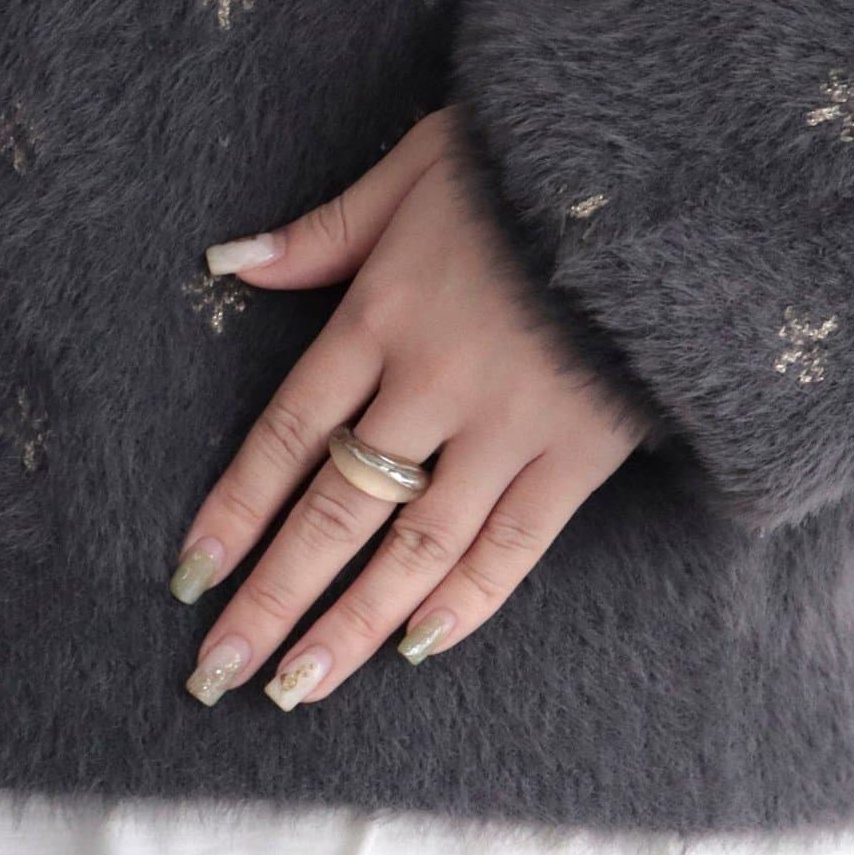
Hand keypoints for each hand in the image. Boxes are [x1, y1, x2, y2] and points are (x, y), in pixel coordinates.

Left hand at [172, 107, 646, 707]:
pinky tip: (416, 646)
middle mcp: (431, 384)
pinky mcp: (580, 452)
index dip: (234, 512)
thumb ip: (321, 233)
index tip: (189, 577)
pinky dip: (465, 601)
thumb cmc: (526, 164)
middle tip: (219, 673)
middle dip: (273, 599)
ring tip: (297, 689)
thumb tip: (225, 264)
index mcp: (380, 316)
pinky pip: (514, 545)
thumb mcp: (411, 170)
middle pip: (335, 511)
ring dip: (350, 624)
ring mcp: (508, 426)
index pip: (286, 435)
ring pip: (415, 547)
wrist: (664, 176)